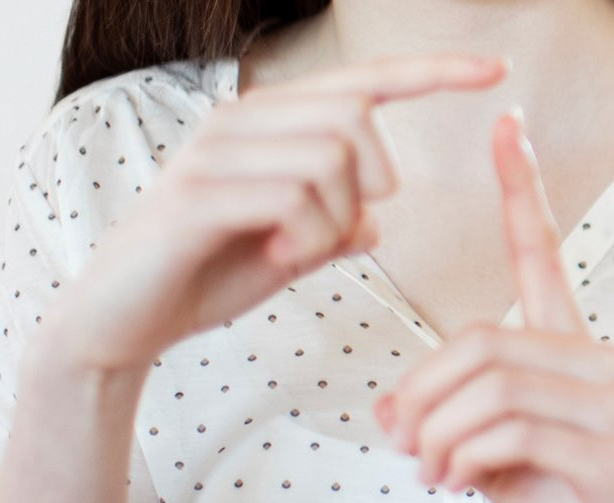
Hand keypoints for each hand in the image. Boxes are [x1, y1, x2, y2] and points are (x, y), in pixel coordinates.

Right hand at [43, 54, 509, 372]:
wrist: (119, 320)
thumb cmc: (199, 279)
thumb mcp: (282, 254)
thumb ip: (330, 231)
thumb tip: (378, 222)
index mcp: (264, 127)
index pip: (361, 84)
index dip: (431, 72)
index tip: (494, 71)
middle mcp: (238, 123)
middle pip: (355, 118)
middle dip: (372, 182)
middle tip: (340, 229)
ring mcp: (214, 154)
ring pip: (329, 158)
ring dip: (334, 220)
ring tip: (296, 253)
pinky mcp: (197, 194)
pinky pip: (290, 196)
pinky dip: (304, 236)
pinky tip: (278, 257)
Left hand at [373, 111, 613, 502]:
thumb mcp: (486, 451)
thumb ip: (444, 417)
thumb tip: (389, 408)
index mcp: (564, 349)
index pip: (540, 253)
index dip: (520, 189)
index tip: (507, 133)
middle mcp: (595, 363)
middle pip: (480, 336)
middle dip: (421, 392)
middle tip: (400, 437)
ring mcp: (611, 403)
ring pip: (489, 381)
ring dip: (437, 431)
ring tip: (430, 468)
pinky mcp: (611, 451)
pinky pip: (510, 428)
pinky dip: (463, 456)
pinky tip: (456, 480)